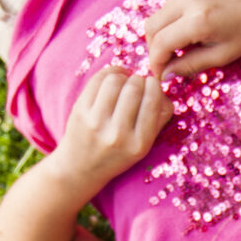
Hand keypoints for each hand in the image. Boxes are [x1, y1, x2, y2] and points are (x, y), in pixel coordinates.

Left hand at [53, 67, 170, 186]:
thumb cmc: (118, 154)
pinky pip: (97, 80)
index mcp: (139, 144)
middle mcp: (118, 134)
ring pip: (115, 80)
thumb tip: (160, 88)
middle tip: (138, 82)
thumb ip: (158, 119)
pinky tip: (112, 78)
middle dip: (139, 79)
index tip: (152, 84)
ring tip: (124, 81)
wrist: (82, 167)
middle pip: (134, 88)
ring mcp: (96, 122)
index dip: (154, 86)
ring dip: (123, 75)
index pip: (153, 102)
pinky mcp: (80, 111)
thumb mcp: (143, 146)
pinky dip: (109, 73)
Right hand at [145, 0, 240, 79]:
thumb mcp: (221, 56)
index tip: (160, 75)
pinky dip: (168, 24)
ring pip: (156, 17)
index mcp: (198, 20)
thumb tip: (166, 75)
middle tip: (165, 65)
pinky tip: (185, 34)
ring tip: (178, 51)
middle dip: (154, 50)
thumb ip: (191, 65)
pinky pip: (166, 8)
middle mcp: (187, 0)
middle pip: (151, 28)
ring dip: (161, 37)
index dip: (156, 62)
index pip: (161, 43)